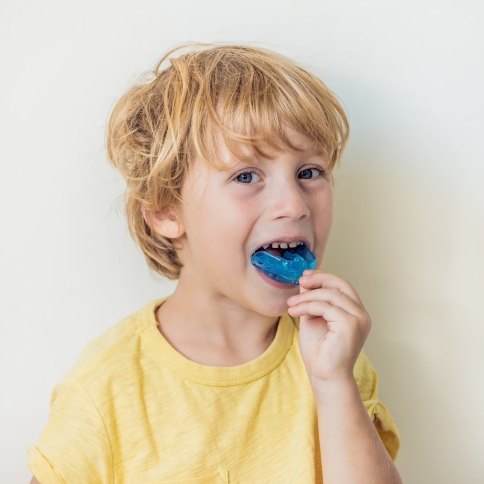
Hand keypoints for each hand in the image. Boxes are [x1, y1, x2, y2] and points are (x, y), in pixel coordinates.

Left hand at [286, 270, 370, 390]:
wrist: (324, 376)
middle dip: (319, 279)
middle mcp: (361, 314)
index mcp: (354, 312)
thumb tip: (305, 281)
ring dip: (306, 297)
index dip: (323, 277)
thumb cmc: (319, 352)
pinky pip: (326, 307)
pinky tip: (294, 312)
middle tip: (300, 281)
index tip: (305, 275)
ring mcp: (358, 319)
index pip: (342, 286)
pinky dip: (307, 306)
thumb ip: (312, 300)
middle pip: (340, 284)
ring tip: (291, 304)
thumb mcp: (312, 318)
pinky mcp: (351, 325)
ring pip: (330, 295)